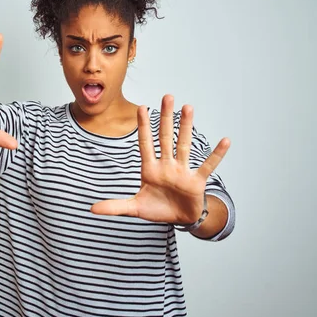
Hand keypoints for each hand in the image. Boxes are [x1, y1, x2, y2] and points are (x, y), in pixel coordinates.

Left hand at [91, 95, 229, 223]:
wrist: (179, 219)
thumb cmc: (157, 209)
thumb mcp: (134, 208)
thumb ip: (115, 206)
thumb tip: (92, 209)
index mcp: (150, 169)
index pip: (145, 144)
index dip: (143, 127)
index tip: (141, 107)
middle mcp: (166, 165)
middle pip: (165, 137)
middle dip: (165, 118)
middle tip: (167, 96)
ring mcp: (182, 172)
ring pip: (184, 145)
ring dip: (186, 127)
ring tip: (188, 107)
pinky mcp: (196, 181)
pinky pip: (207, 166)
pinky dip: (216, 155)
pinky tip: (225, 140)